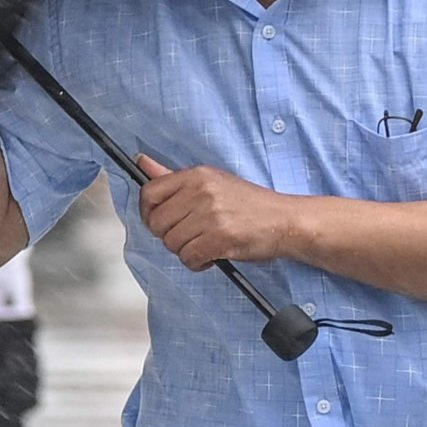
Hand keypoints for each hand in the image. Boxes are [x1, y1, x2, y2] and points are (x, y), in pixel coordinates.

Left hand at [136, 155, 304, 270]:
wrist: (286, 221)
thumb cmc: (250, 204)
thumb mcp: (212, 182)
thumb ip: (173, 177)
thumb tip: (141, 162)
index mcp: (196, 175)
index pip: (149, 193)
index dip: (148, 213)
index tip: (159, 221)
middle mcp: (201, 191)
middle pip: (157, 223)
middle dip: (169, 236)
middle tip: (190, 236)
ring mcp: (210, 214)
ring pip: (171, 243)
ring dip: (185, 251)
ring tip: (205, 244)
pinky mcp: (220, 237)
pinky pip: (189, 258)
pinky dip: (198, 263)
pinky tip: (211, 256)